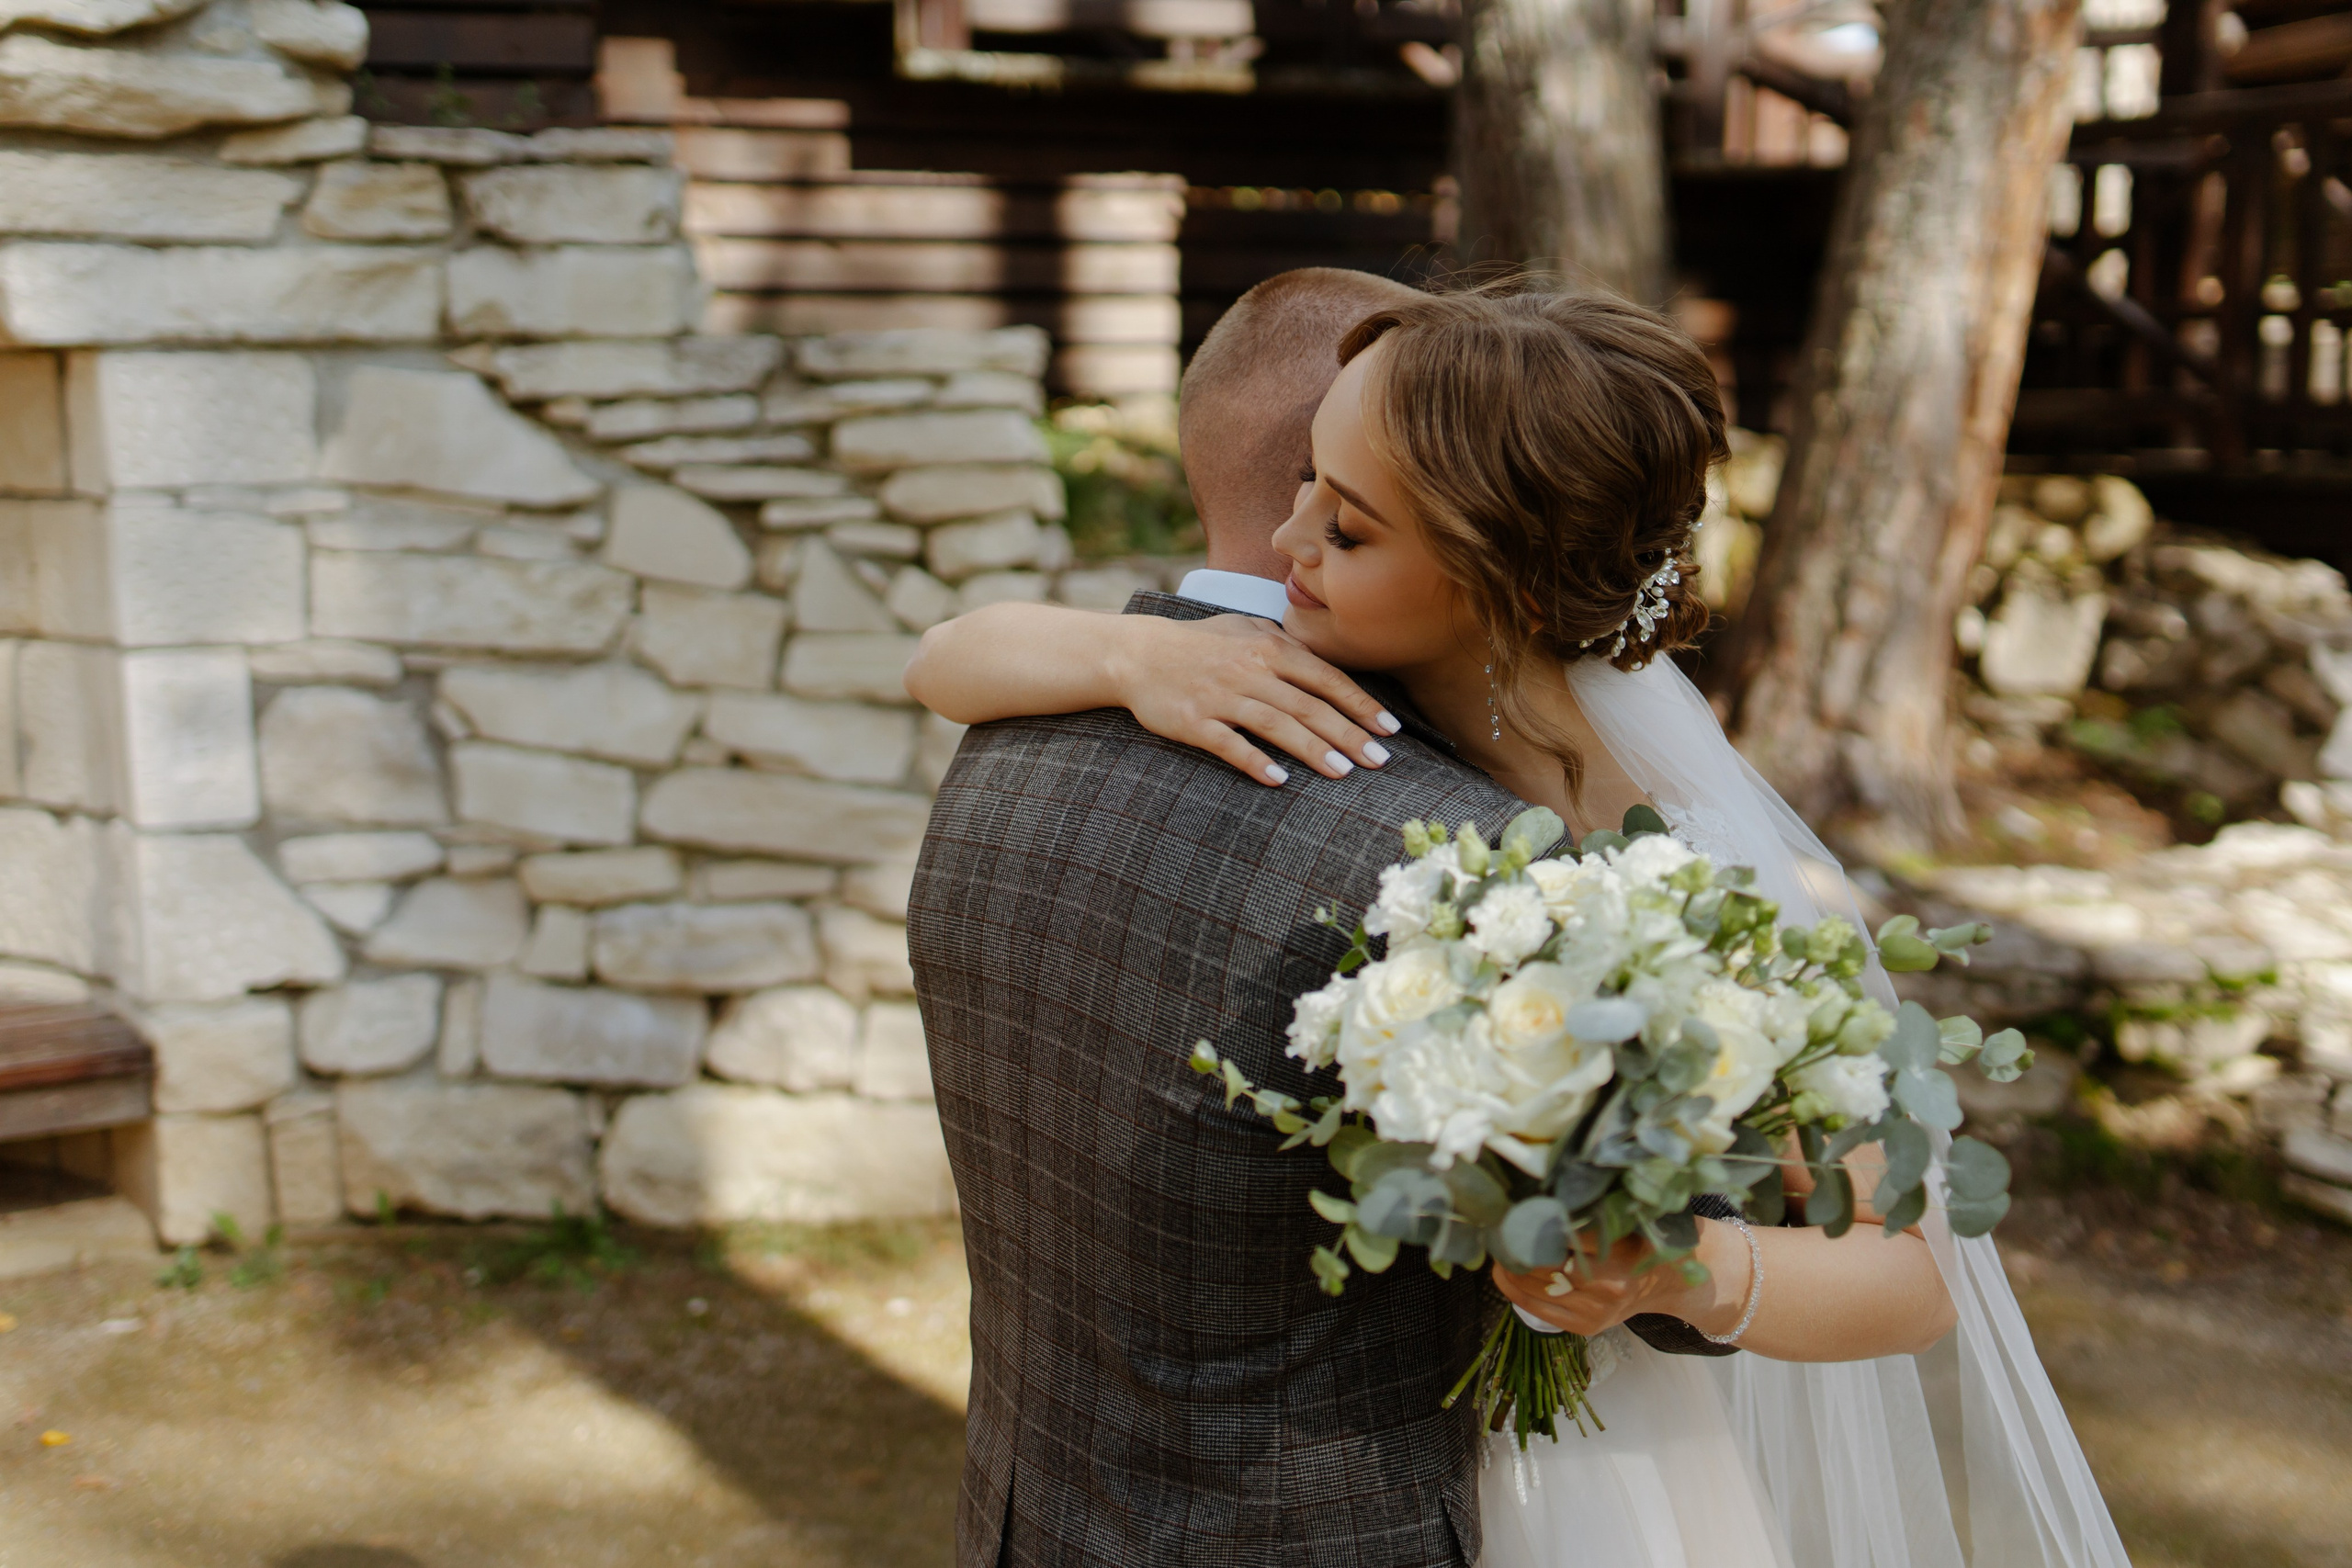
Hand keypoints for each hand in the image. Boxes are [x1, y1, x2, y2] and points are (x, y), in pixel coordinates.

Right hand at [1108, 614, 1401, 784]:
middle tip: (1381, 761)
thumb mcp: (1245, 629)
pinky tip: (1280, 781)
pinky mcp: (1193, 721)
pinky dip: (1255, 761)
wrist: (1137, 654)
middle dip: (1349, 734)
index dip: (1360, 704)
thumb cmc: (1200, 644)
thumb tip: (1326, 663)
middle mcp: (1249, 670)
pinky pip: (1229, 744)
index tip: (1389, 729)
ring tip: (1345, 772)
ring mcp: (1220, 696)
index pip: (1325, 678)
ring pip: (1276, 724)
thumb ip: (1286, 643)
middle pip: (1309, 705)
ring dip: (1313, 749)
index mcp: (1268, 648)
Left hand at [1490, 1225, 1742, 1337]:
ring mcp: (1593, 1312)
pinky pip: (1536, 1309)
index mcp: (1619, 1257)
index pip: (1562, 1236)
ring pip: (1533, 1288)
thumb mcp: (1638, 1213)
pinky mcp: (1584, 1326)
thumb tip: (1550, 1182)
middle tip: (1495, 1221)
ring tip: (1496, 1242)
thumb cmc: (1655, 1236)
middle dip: (1514, 1242)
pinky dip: (1514, 1288)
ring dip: (1508, 1265)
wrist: (1678, 1281)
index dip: (1532, 1219)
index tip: (1511, 1203)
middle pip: (1541, 1264)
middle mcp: (1605, 1289)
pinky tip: (1503, 1270)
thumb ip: (1601, 1204)